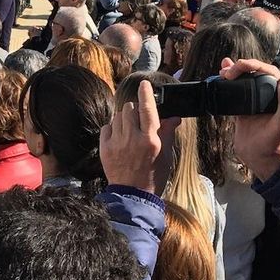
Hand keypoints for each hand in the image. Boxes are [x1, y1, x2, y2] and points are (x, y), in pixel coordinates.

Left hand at [100, 79, 162, 193]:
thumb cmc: (153, 176)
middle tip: (140, 121)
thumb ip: (167, 133)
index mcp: (150, 140)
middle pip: (130, 108)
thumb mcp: (165, 155)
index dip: (146, 93)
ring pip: (118, 116)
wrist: (133, 196)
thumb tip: (174, 117)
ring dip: (125, 118)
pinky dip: (113, 128)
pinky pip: (107, 127)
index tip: (144, 84)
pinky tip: (120, 138)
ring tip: (130, 132)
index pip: (147, 109)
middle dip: (136, 110)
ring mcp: (117, 143)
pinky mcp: (104, 148)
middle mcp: (132, 139)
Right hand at [222, 58, 279, 181]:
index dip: (255, 65)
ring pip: (245, 80)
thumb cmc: (275, 144)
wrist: (260, 160)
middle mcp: (268, 96)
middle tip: (228, 71)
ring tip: (223, 69)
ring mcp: (255, 102)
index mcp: (279, 96)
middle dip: (241, 67)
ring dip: (234, 72)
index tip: (241, 67)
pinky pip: (236, 92)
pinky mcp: (243, 109)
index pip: (269, 72)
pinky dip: (228, 84)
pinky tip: (221, 78)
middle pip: (255, 73)